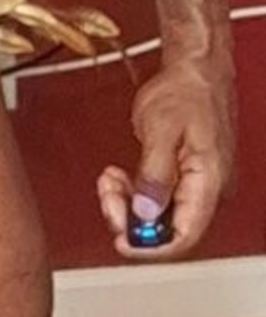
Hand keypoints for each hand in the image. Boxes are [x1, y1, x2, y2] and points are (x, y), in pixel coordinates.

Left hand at [97, 56, 236, 261]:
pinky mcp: (182, 177)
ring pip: (157, 216)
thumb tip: (146, 213)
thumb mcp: (162, 130)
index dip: (150, 247)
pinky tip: (119, 177)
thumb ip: (154, 175)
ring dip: (127, 204)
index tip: (121, 240)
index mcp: (208, 181)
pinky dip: (133, 193)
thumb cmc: (185, 91)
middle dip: (130, 218)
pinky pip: (156, 199)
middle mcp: (206, 189)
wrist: (194, 69)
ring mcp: (195, 184)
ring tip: (110, 179)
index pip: (183, 236)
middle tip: (107, 194)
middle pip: (166, 230)